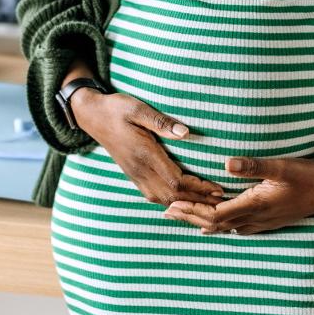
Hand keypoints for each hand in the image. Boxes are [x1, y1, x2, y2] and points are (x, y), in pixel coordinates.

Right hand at [71, 89, 225, 206]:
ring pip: (163, 200)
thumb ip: (161, 122)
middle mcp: (140, 170)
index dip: (198, 188)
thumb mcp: (138, 108)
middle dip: (198, 201)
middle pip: (173, 195)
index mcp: (144, 155)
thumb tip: (186, 133)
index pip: (176, 180)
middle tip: (222, 202)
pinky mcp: (134, 175)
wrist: (92, 116)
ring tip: (208, 205)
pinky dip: (173, 202)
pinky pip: (155, 196)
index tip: (218, 188)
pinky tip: (185, 202)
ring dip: (187, 204)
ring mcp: (135, 175)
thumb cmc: (117, 109)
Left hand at [164, 151, 313, 235]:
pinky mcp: (268, 220)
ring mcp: (262, 222)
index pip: (214, 212)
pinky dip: (220, 225)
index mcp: (255, 204)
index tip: (172, 204)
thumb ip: (254, 165)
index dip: (191, 209)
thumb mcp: (283, 166)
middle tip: (166, 212)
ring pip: (225, 227)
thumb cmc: (308, 176)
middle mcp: (255, 218)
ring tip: (183, 217)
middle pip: (214, 223)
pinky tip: (215, 225)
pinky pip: (237, 227)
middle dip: (190, 217)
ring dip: (202, 222)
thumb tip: (226, 164)